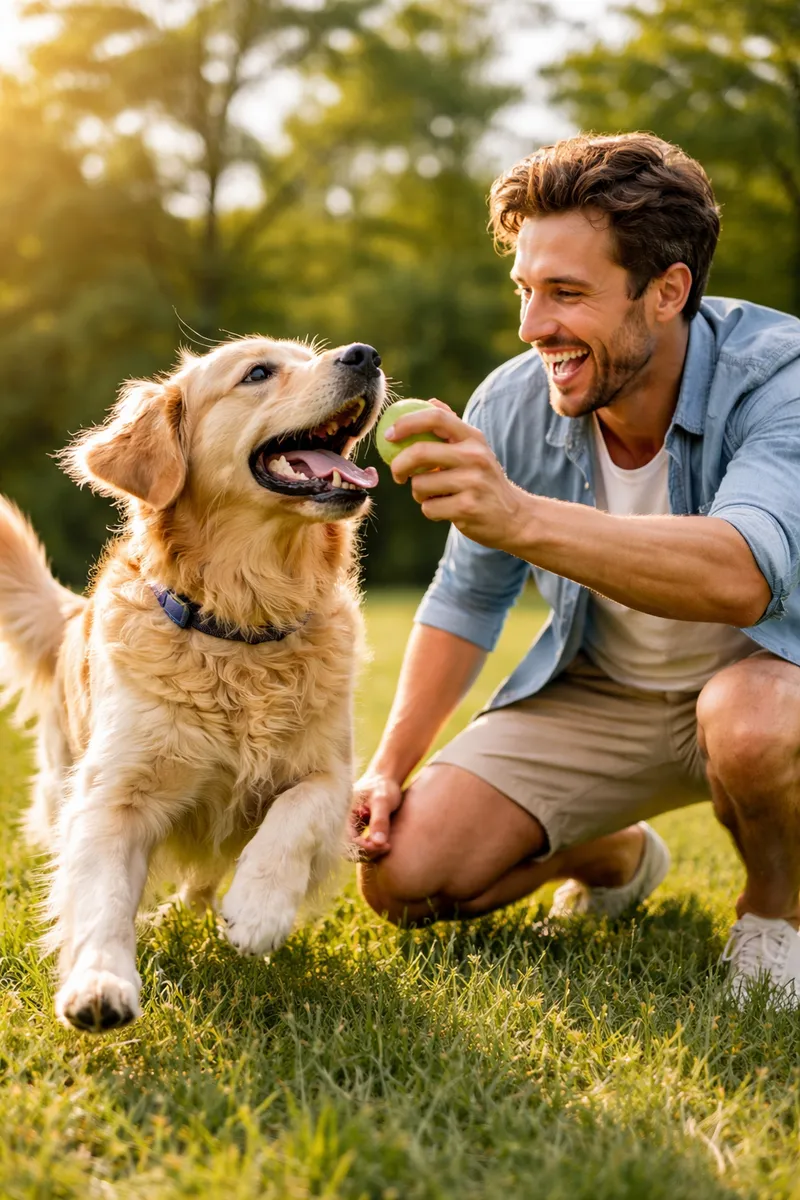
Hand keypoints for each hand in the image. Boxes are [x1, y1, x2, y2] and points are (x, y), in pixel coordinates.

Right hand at [351, 772, 403, 858]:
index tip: (384, 845)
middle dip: (367, 853)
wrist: (385, 779)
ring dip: (370, 853)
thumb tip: (378, 843)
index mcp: (345, 815)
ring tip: (387, 846)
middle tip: (386, 847)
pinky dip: (372, 849)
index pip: (349, 841)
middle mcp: (345, 823)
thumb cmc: (383, 786)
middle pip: (349, 849)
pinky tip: (385, 844)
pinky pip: (361, 845)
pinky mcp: (358, 829)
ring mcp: (351, 827)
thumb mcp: (382, 801)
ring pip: (355, 850)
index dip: (365, 848)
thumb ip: (379, 821)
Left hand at [386, 401, 531, 552]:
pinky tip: (447, 510)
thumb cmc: (485, 481)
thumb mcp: (476, 450)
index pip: (435, 417)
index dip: (406, 423)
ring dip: (420, 494)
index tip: (389, 434)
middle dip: (399, 464)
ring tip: (436, 496)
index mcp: (473, 438)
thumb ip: (452, 428)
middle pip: (420, 452)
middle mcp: (475, 456)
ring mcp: (472, 483)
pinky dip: (431, 511)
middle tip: (397, 474)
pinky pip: (429, 508)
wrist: (515, 516)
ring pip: (420, 485)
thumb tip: (430, 401)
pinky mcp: (467, 508)